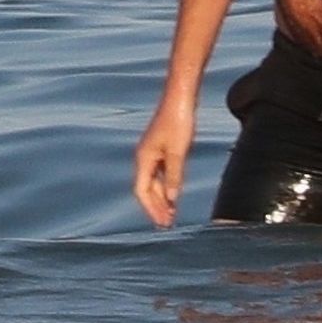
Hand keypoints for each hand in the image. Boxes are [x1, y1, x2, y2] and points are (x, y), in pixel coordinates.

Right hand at [133, 101, 196, 227]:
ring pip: (153, 181)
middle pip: (146, 188)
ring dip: (161, 198)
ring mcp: (153, 152)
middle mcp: (145, 156)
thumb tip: (171, 199)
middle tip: (167, 224)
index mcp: (144, 158)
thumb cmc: (178, 121)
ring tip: (171, 214)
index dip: (150, 209)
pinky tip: (175, 194)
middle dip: (155, 207)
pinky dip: (166, 186)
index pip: (141, 190)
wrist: (180, 97)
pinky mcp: (162, 147)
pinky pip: (160, 173)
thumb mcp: (178, 152)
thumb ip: (174, 177)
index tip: (161, 223)